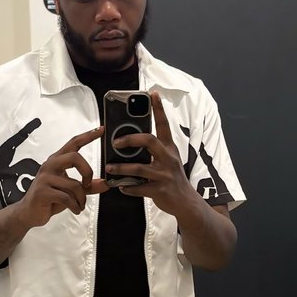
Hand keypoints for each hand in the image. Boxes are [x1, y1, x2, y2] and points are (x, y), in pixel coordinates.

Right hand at [20, 127, 107, 227]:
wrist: (29, 212)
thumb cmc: (49, 199)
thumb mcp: (71, 191)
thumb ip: (88, 186)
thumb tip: (105, 184)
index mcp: (57, 160)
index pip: (73, 143)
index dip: (88, 136)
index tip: (100, 130)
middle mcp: (50, 165)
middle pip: (75, 157)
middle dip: (87, 173)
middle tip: (88, 185)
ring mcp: (45, 178)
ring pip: (74, 185)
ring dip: (81, 198)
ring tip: (80, 205)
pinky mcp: (42, 192)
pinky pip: (66, 198)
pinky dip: (75, 206)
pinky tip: (75, 209)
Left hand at [106, 92, 195, 217]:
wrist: (186, 202)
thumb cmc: (173, 179)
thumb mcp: (168, 160)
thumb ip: (154, 151)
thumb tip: (130, 145)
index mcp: (169, 148)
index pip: (164, 124)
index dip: (158, 109)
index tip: (152, 94)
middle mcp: (168, 158)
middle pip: (148, 141)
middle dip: (129, 139)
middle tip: (115, 142)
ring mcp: (164, 174)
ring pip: (138, 168)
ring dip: (121, 167)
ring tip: (110, 167)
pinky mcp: (159, 190)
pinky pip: (138, 188)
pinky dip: (127, 187)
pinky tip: (120, 186)